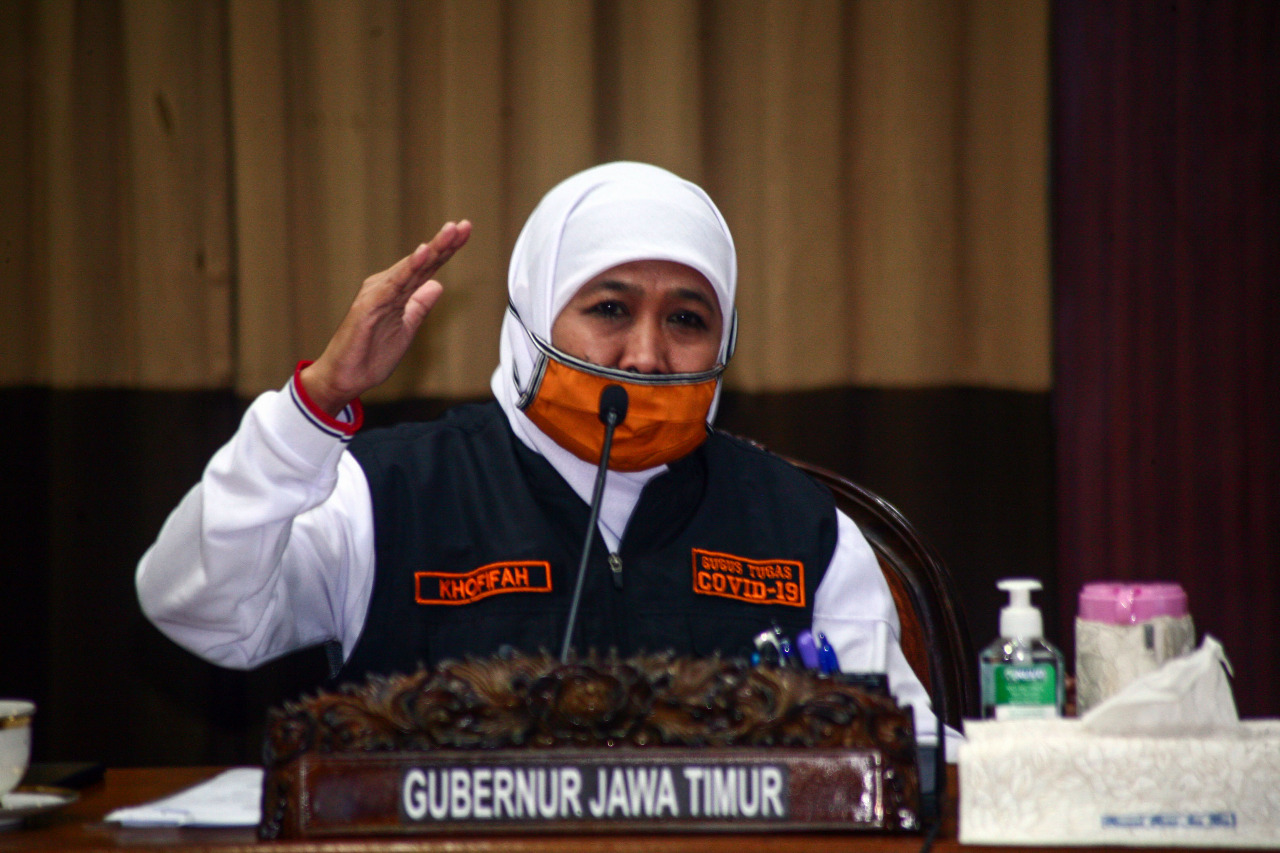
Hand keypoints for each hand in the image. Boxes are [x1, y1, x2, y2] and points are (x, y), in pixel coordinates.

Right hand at [301, 220, 471, 414]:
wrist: (346, 377)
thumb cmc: (371, 354)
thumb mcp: (407, 328)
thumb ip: (419, 306)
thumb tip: (437, 285)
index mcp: (398, 292)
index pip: (427, 268)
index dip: (446, 250)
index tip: (466, 231)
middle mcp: (387, 287)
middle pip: (421, 263)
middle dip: (443, 243)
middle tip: (464, 225)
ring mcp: (377, 294)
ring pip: (410, 268)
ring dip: (430, 249)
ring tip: (449, 232)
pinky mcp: (369, 306)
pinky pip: (393, 285)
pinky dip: (408, 269)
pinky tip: (422, 253)